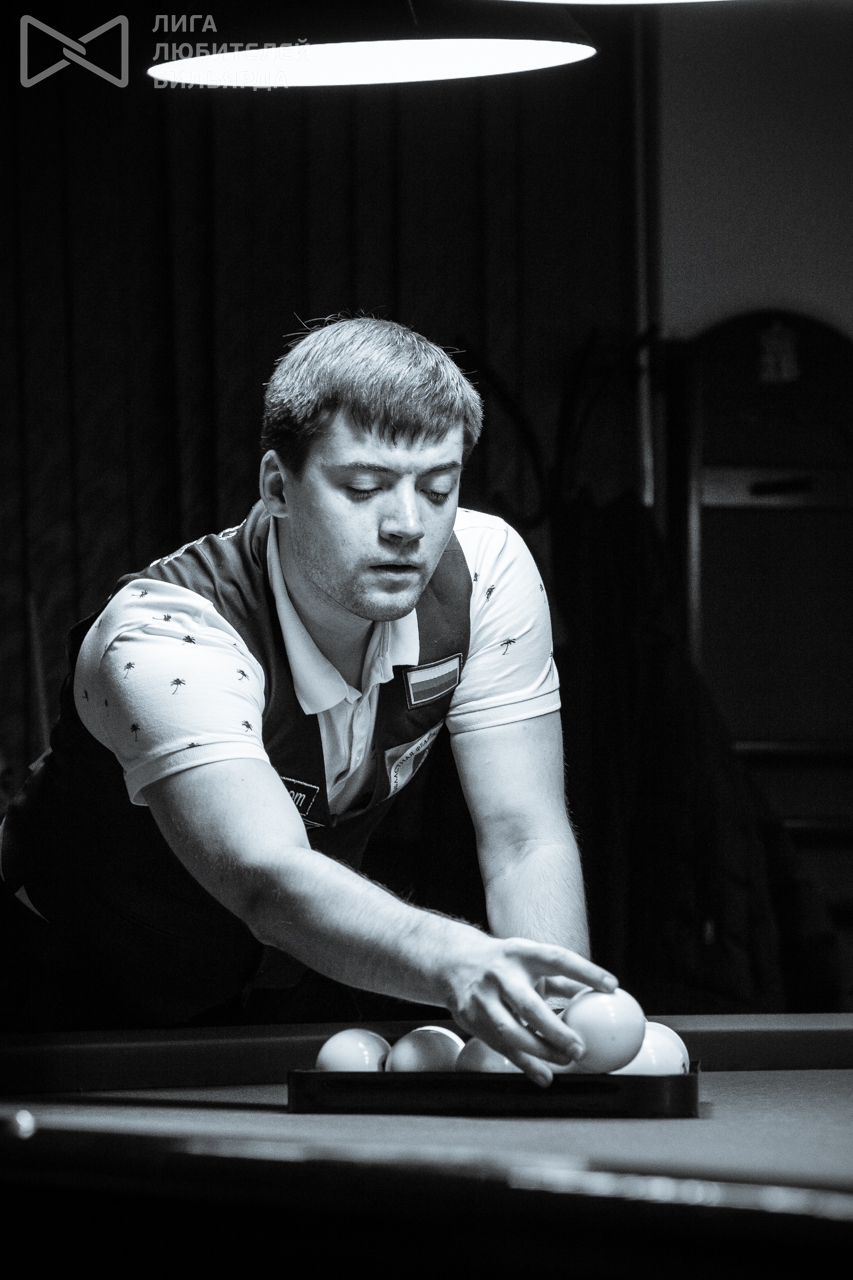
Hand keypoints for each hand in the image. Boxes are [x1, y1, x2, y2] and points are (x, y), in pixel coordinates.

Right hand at [443, 935, 617, 1085]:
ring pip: (512, 1032)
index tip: (611, 986)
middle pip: (529, 1005)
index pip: (557, 959)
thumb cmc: (504, 963)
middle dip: (555, 1030)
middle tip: (580, 1048)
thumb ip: (561, 979)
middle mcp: (500, 974)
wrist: (453, 962)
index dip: (585, 971)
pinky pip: (501, 1046)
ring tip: (566, 1061)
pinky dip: (525, 1064)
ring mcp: (482, 997)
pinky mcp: (471, 1018)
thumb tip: (599, 995)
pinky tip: (544, 1076)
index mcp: (521, 953)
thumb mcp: (530, 960)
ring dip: (541, 1051)